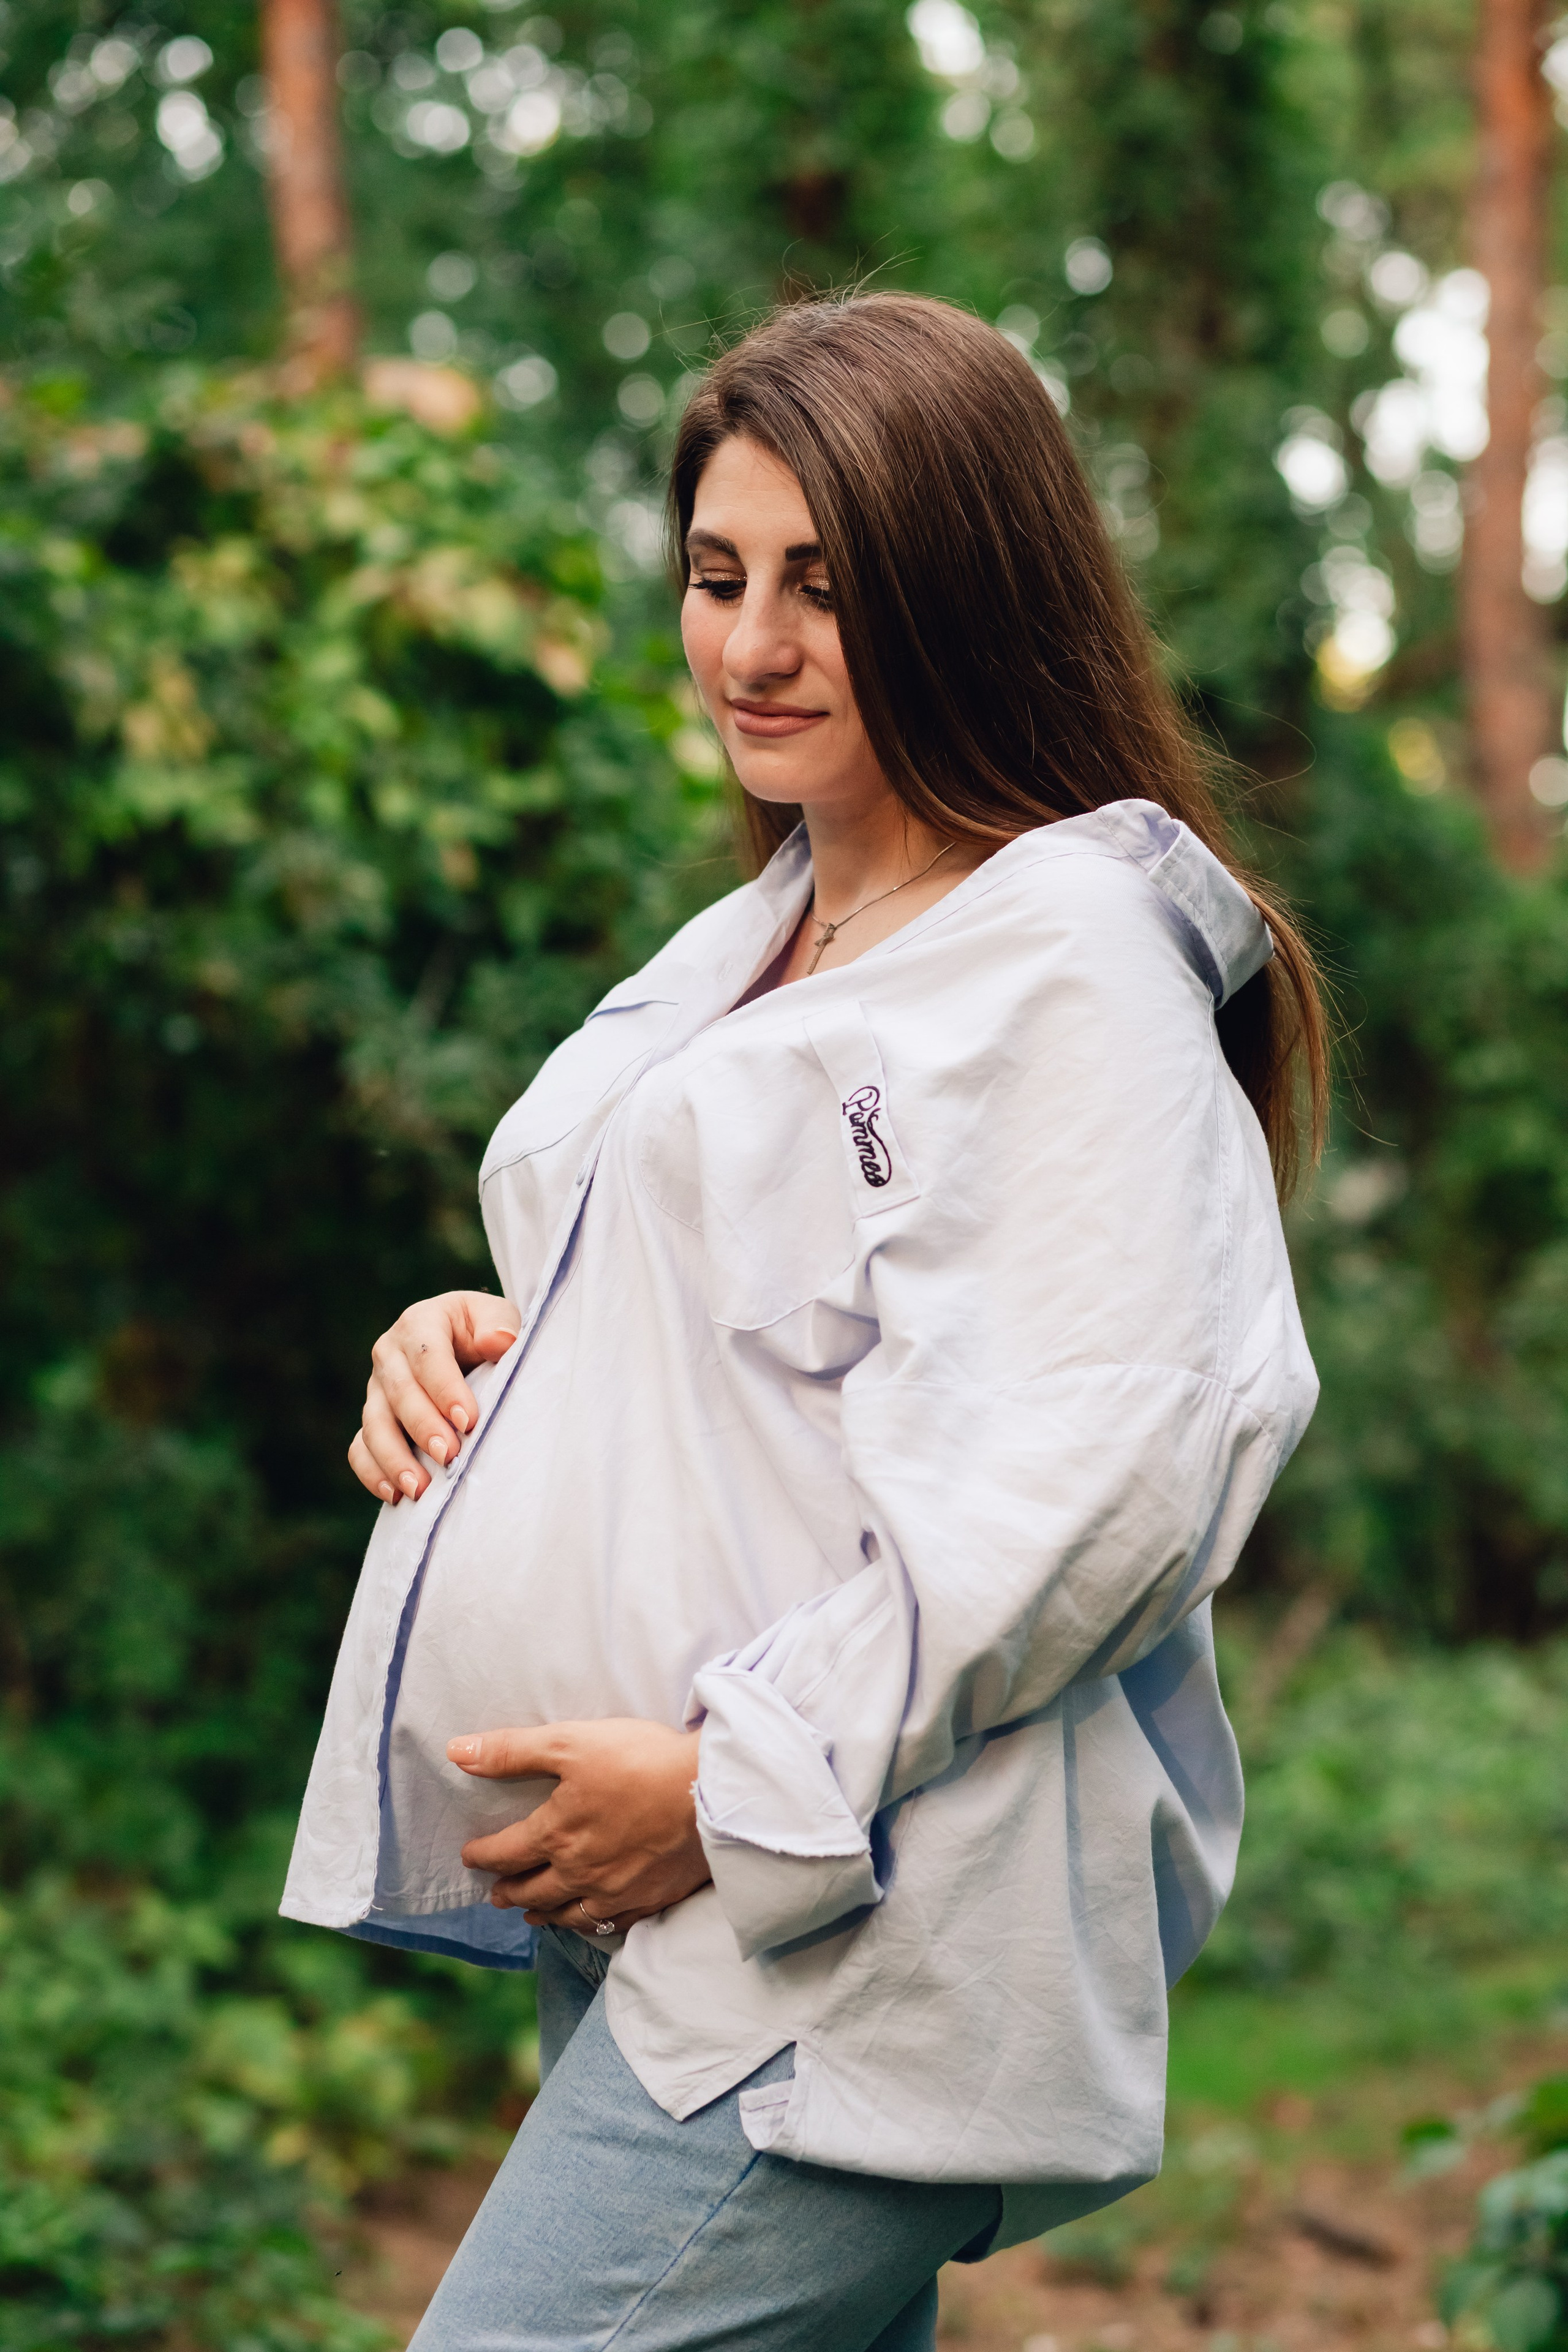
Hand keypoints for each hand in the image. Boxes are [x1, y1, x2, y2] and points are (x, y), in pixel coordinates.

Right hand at [348, 1289, 519, 1504]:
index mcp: (421, 1323)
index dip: (446, 1389)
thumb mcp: (497, 1318)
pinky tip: (394, 1495)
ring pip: (374, 1424)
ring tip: (419, 1488)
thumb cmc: (485, 1332)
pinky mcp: (372, 1419)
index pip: (428, 1356)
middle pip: (399, 1393)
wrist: (465, 1344)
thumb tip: (498, 1341)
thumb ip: (499, 1325)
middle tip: (449, 1457)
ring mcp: (376, 1389)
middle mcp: (390, 1355)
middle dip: (423, 1428)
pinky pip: (360, 1447)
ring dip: (395, 1458)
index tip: (468, 1420)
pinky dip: (371, 1472)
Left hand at [448, 1719, 709, 1935]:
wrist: (711, 1792)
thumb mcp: (569, 1742)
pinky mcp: (650, 1898)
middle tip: (494, 1893)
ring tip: (531, 1914)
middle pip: (532, 1890)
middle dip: (508, 1890)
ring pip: (567, 1914)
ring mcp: (616, 1892)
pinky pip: (609, 1924)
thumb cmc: (640, 1760)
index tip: (470, 1855)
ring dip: (542, 1914)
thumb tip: (456, 1753)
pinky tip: (588, 1921)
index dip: (482, 1854)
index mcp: (556, 1834)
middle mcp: (579, 1872)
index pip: (505, 1852)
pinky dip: (589, 1925)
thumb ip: (512, 1751)